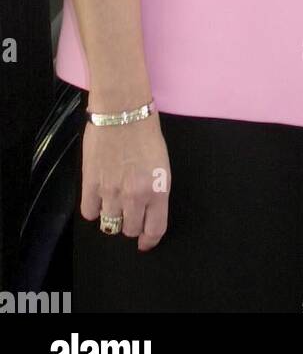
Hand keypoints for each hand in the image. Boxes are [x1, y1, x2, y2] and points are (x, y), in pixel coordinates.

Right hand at [80, 113, 171, 251]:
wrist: (122, 111)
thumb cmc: (146, 133)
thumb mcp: (161, 164)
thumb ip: (155, 190)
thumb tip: (147, 212)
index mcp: (158, 189)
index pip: (154, 229)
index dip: (149, 240)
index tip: (145, 243)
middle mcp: (135, 196)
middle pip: (130, 230)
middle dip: (130, 224)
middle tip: (129, 212)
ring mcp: (111, 192)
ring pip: (109, 224)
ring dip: (112, 216)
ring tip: (113, 202)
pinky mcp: (91, 185)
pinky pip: (89, 213)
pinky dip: (94, 208)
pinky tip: (98, 196)